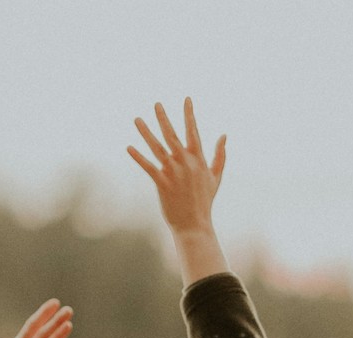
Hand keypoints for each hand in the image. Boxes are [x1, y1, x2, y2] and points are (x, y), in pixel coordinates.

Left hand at [128, 98, 231, 282]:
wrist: (195, 224)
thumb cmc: (205, 201)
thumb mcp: (216, 176)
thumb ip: (220, 155)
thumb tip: (224, 135)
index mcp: (199, 159)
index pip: (193, 131)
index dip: (189, 114)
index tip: (187, 99)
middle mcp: (186, 163)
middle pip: (172, 135)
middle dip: (164, 118)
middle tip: (157, 103)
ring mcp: (174, 172)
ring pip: (157, 147)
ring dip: (146, 132)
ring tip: (137, 119)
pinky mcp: (162, 183)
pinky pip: (148, 167)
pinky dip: (138, 157)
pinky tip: (129, 147)